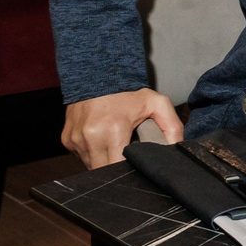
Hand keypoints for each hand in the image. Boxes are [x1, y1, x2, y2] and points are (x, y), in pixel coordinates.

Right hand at [64, 89, 182, 167]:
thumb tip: (178, 149)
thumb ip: (172, 127)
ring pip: (91, 166)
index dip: (129, 172)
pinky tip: (101, 140)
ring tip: (114, 145)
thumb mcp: (156, 103)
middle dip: (116, 170)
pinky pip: (82, 157)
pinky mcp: (67, 140)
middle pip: (104, 172)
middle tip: (127, 158)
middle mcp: (91, 137)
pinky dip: (92, 154)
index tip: (137, 168)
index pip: (119, 168)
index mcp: (113, 130)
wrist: (97, 74)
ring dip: (104, 162)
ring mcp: (76, 139)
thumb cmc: (128, 91)